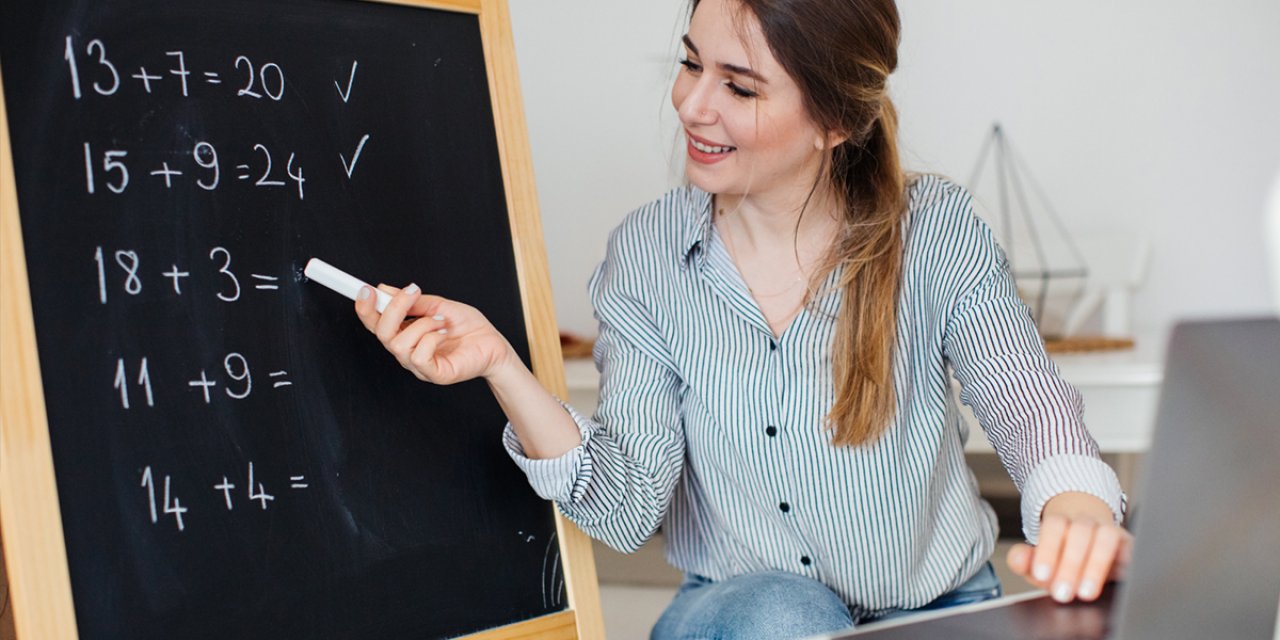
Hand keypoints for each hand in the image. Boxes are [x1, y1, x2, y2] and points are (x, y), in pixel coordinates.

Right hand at [354, 282, 515, 384]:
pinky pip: (419, 357)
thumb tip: (386, 289)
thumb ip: (413, 301)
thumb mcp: (439, 306)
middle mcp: (408, 351)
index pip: (376, 324)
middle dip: (394, 309)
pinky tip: (444, 334)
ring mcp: (420, 365)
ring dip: (421, 324)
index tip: (366, 289)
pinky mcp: (435, 374)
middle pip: (382, 334)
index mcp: (406, 334)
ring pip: (399, 345)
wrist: (494, 344)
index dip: (366, 308)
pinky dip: (431, 339)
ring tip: (440, 320)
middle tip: (413, 293)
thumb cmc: (469, 327)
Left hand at [1006, 492, 1132, 602]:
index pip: (1054, 526)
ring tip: (1086, 592)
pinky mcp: (1129, 544)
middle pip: (1080, 532)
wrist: (1093, 540)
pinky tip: (1119, 577)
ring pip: (1106, 536)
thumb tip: (1018, 559)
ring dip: (1096, 565)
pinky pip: (1131, 548)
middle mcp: (1086, 522)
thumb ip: (1025, 560)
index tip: (1041, 575)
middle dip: (1070, 564)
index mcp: (1061, 521)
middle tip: (1062, 593)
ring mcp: (1109, 531)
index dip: (1048, 550)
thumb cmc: (1062, 554)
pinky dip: (1126, 560)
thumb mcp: (1039, 560)